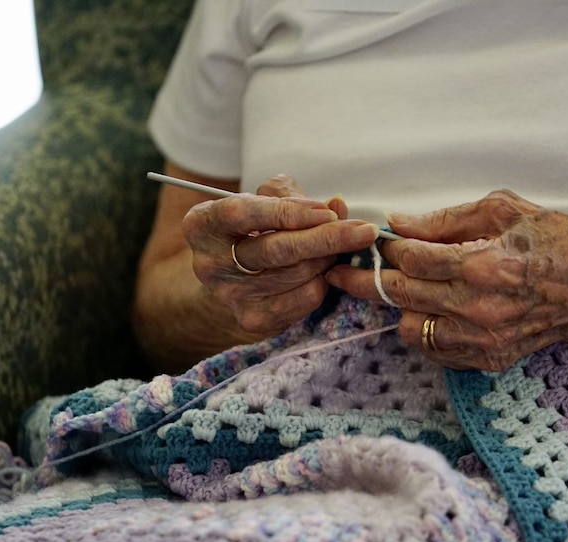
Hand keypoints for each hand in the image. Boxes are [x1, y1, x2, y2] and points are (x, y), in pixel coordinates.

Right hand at [182, 175, 380, 335]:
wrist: (231, 276)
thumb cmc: (253, 226)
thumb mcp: (262, 199)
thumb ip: (293, 196)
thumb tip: (336, 205)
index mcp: (202, 224)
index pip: (245, 214)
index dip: (290, 212)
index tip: (330, 211)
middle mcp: (209, 263)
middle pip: (276, 250)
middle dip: (326, 239)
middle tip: (364, 231)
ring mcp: (230, 296)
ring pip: (297, 274)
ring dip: (328, 258)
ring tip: (337, 245)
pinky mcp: (253, 319)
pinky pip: (304, 298)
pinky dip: (323, 280)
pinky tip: (323, 269)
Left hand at [326, 189, 567, 370]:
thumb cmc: (561, 241)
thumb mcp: (506, 210)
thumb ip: (446, 219)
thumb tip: (399, 222)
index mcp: (482, 264)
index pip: (408, 258)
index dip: (383, 246)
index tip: (368, 240)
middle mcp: (478, 308)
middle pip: (398, 295)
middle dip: (365, 279)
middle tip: (344, 268)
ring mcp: (483, 340)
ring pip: (408, 329)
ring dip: (398, 307)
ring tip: (400, 288)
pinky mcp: (489, 359)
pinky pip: (433, 350)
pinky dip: (423, 330)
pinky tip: (431, 309)